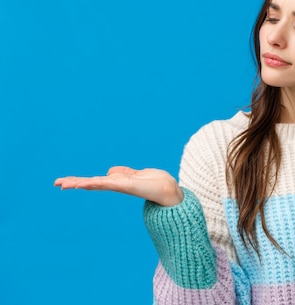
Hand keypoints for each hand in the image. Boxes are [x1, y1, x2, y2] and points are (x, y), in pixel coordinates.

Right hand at [54, 166, 183, 206]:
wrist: (170, 191)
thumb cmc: (156, 182)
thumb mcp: (137, 173)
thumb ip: (123, 172)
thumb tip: (110, 172)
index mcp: (119, 181)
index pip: (97, 180)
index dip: (82, 181)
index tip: (66, 182)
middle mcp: (118, 184)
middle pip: (92, 182)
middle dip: (75, 182)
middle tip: (56, 184)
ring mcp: (121, 185)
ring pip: (96, 183)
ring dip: (80, 182)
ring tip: (64, 184)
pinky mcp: (126, 186)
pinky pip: (108, 183)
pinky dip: (95, 182)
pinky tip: (83, 184)